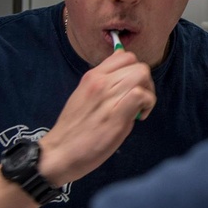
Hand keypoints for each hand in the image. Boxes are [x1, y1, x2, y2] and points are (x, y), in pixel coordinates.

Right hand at [37, 50, 155, 184]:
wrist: (59, 152)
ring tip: (139, 109)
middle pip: (138, 65)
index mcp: (92, 76)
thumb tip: (125, 75)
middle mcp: (100, 82)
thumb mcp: (85, 96)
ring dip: (148, 92)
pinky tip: (139, 116)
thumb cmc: (75, 128)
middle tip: (140, 101)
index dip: (135, 70)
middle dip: (146, 82)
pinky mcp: (116, 116)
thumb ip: (105, 84)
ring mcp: (107, 97)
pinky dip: (147, 103)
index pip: (124, 56)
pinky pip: (140, 95)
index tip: (132, 87)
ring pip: (141, 75)